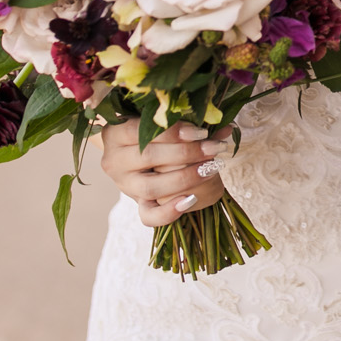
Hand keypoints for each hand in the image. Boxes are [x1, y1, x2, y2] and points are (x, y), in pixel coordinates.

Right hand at [98, 120, 231, 227]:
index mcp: (115, 133)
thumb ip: (189, 124)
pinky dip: (170, 211)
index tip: (200, 131)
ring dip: (184, 178)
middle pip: (148, 157)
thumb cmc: (152, 132)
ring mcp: (124, 186)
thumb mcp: (163, 124)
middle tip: (214, 148)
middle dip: (186, 153)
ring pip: (150, 187)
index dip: (171, 131)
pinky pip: (149, 216)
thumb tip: (226, 129)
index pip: (139, 130)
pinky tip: (190, 200)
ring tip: (210, 169)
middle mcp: (115, 161)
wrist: (134, 154)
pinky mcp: (136, 204)